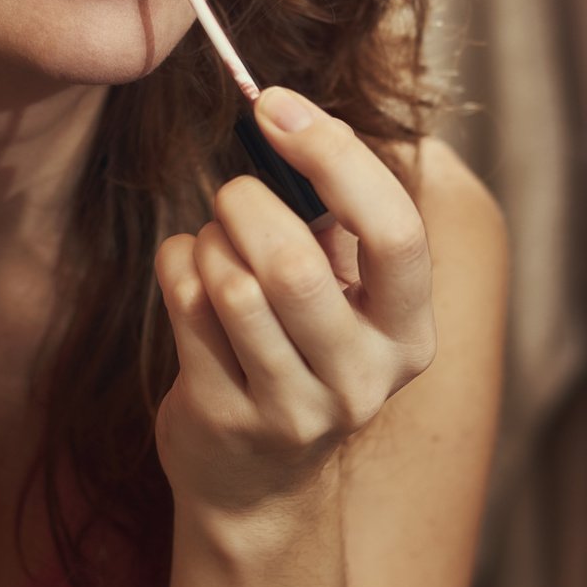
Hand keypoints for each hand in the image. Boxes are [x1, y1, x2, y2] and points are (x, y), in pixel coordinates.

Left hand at [153, 88, 436, 517]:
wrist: (258, 479)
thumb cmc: (303, 347)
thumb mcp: (345, 292)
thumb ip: (337, 215)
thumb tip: (286, 117)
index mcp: (409, 331)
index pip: (395, 230)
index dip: (335, 156)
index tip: (276, 107)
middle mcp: (362, 378)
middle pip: (295, 263)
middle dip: (247, 204)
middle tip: (233, 193)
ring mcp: (293, 409)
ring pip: (233, 285)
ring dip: (210, 241)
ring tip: (215, 245)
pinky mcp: (225, 418)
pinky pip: (186, 307)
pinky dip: (177, 265)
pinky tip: (189, 273)